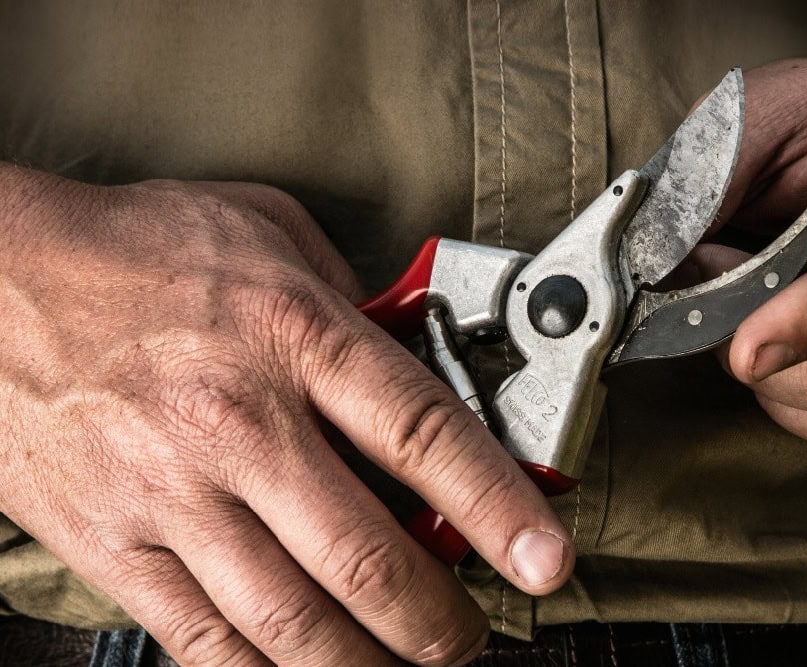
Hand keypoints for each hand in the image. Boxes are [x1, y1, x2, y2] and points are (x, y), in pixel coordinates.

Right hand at [0, 169, 573, 664]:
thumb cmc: (136, 249)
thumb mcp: (267, 229)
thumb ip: (352, 292)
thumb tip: (415, 348)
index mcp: (292, 336)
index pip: (424, 433)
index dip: (499, 506)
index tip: (545, 557)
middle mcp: (238, 423)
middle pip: (368, 558)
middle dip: (439, 620)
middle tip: (471, 634)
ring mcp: (173, 495)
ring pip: (293, 623)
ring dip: (368, 665)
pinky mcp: (116, 545)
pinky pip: (205, 641)